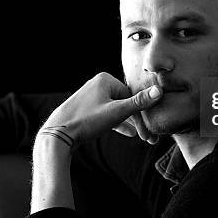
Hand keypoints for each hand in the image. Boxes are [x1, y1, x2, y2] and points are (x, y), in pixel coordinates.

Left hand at [40, 72, 162, 147]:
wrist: (58, 134)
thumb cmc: (86, 121)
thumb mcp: (116, 112)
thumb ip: (139, 102)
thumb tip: (159, 90)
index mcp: (105, 79)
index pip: (131, 96)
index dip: (141, 116)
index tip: (150, 132)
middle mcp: (98, 84)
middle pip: (125, 103)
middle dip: (137, 121)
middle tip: (148, 138)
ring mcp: (91, 96)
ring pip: (116, 110)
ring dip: (129, 124)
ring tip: (141, 137)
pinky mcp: (87, 109)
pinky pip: (107, 115)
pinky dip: (117, 123)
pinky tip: (129, 133)